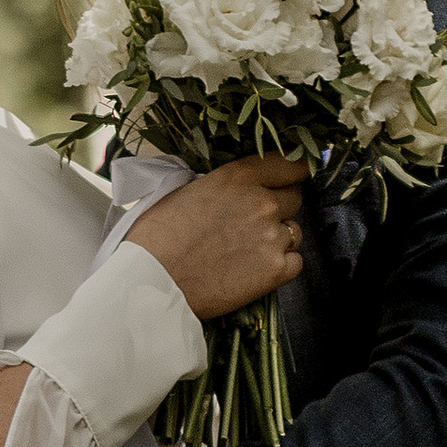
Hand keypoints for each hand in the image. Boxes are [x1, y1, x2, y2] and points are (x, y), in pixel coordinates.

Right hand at [128, 153, 307, 317]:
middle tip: (252, 224)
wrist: (150, 281)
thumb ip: (219, 184)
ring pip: (293, 232)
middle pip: (294, 199)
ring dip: (277, 239)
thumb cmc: (156, 237)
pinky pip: (295, 262)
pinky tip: (255, 270)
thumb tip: (232, 188)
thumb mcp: (184, 190)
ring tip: (247, 252)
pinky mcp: (275, 270)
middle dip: (278, 208)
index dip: (292, 172)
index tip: (288, 179)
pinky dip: (281, 266)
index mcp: (238, 177)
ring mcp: (272, 237)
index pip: (290, 164)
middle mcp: (262, 203)